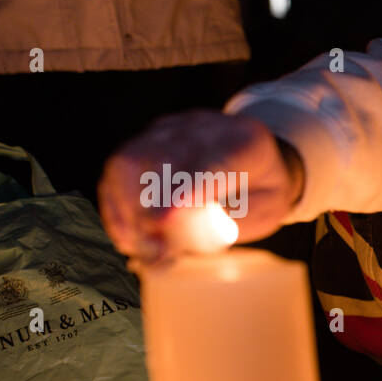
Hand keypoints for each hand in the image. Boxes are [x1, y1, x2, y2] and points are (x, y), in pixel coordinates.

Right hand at [97, 110, 302, 261]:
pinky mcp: (149, 138)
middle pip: (158, 159)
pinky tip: (127, 234)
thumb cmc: (263, 193)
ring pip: (129, 162)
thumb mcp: (265, 212)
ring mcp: (172, 128)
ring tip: (138, 247)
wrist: (259, 161)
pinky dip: (116, 204)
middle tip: (151, 252)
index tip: (161, 224)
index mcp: (243, 143)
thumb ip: (225, 226)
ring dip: (125, 210)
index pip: (209, 165)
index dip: (181, 192)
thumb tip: (169, 250)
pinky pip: (119, 169)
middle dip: (145, 209)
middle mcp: (203, 127)